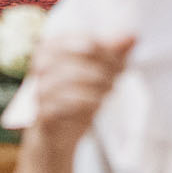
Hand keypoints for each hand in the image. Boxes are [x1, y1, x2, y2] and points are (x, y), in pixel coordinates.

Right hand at [23, 32, 133, 152]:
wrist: (58, 136)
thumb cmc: (77, 97)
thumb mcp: (98, 73)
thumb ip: (113, 53)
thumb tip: (132, 36)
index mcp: (50, 47)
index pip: (79, 40)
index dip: (104, 49)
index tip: (120, 61)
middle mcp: (40, 65)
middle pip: (74, 59)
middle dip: (102, 67)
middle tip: (117, 77)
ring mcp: (39, 89)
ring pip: (68, 81)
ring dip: (95, 85)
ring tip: (110, 90)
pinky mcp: (42, 112)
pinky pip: (62, 104)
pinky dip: (83, 102)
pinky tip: (97, 104)